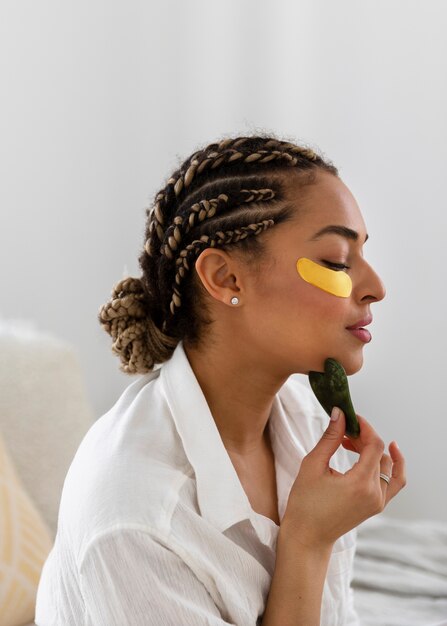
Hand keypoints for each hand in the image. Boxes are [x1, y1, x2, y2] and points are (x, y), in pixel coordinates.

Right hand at [280, 409, 405, 549]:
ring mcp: (378, 502)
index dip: (365, 427)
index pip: (375, 445)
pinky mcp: (376, 506)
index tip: (351, 418)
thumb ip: (330, 438)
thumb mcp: (313, 465)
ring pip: (389, 467)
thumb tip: (340, 414)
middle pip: (381, 454)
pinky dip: (387, 466)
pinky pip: (392, 482)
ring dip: (374, 451)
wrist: (307, 536)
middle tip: (342, 432)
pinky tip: (375, 456)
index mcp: (361, 484)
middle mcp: (375, 494)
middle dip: (364, 437)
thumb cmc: (305, 503)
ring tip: (352, 443)